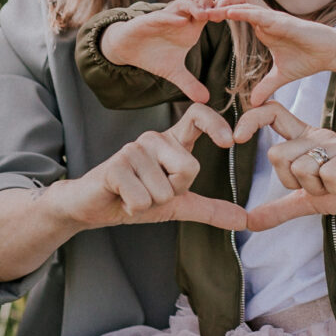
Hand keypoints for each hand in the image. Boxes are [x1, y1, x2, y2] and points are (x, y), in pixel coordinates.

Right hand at [56, 104, 245, 230]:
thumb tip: (244, 220)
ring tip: (134, 194)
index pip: (197, 115)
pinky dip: (134, 208)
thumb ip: (210, 209)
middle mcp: (153, 138)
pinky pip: (143, 199)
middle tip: (151, 191)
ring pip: (164, 190)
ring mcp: (133, 149)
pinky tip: (121, 199)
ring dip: (150, 203)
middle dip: (174, 192)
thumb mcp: (177, 204)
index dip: (216, 124)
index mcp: (171, 142)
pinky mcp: (115, 166)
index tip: (230, 142)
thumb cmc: (134, 198)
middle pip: (190, 168)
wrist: (91, 207)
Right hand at [101, 0, 213, 101]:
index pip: (210, 12)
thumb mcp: (174, 72)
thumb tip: (205, 100)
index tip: (235, 21)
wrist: (126, 50)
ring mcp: (165, 18)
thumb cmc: (152, 55)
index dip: (222, 13)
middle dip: (212, 4)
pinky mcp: (149, 20)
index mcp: (190, 27)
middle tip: (221, 15)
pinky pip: (162, 15)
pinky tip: (181, 22)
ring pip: (183, 2)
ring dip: (194, 7)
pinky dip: (172, 17)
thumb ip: (190, 83)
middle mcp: (180, 19)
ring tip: (204, 16)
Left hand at [202, 0, 335, 104]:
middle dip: (218, 5)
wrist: (332, 53)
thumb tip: (254, 103)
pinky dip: (243, 11)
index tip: (201, 19)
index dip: (220, 13)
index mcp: (264, 28)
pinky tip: (228, 12)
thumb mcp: (282, 76)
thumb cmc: (310, 58)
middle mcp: (267, 19)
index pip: (237, 13)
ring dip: (226, 3)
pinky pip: (260, 13)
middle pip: (237, 2)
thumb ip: (267, 86)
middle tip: (198, 11)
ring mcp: (275, 18)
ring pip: (246, 2)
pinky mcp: (284, 22)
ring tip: (208, 9)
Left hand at [234, 102, 335, 230]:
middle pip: (279, 153)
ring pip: (303, 167)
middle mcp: (319, 136)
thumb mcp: (311, 202)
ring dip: (319, 188)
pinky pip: (329, 172)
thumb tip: (248, 222)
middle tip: (320, 186)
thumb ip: (280, 209)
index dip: (250, 119)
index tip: (236, 139)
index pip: (272, 114)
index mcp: (306, 141)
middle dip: (294, 182)